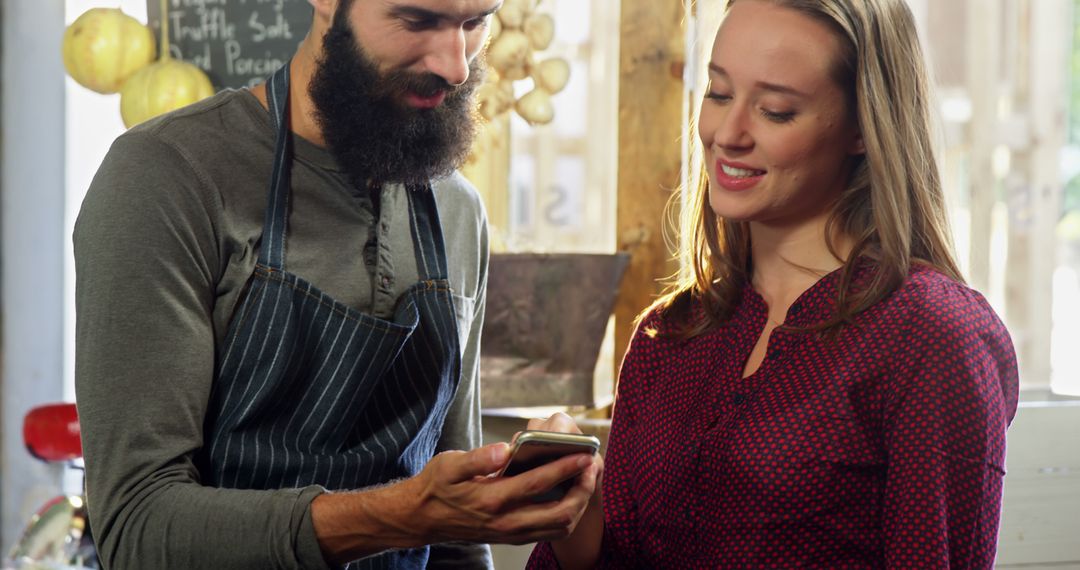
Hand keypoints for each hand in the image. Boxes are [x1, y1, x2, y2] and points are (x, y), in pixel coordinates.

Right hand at [405, 413, 601, 544]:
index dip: (566, 468)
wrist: (423, 518)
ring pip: (559, 527)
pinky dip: (568, 515)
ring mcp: (512, 533)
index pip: (538, 483)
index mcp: (492, 499)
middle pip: (560, 513)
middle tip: (593, 467)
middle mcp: (506, 521)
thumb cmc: (438, 487)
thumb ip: (477, 458)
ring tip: (587, 479)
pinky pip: (551, 532)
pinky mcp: (514, 537)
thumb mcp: (449, 465)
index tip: (585, 454)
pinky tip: (572, 494)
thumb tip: (505, 448)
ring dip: (580, 504)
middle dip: (583, 490)